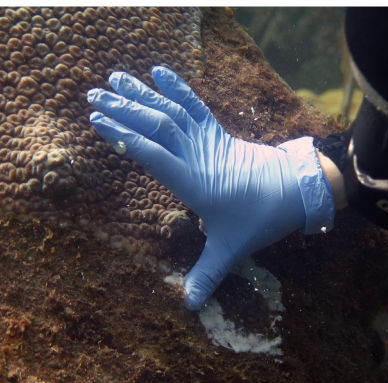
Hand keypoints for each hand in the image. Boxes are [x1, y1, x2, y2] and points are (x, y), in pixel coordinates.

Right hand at [88, 67, 334, 309]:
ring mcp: (207, 140)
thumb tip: (188, 307)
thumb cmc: (260, 218)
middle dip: (123, 109)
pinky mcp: (218, 132)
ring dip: (142, 93)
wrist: (295, 190)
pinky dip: (177, 87)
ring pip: (170, 111)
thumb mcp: (232, 249)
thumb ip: (208, 275)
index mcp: (193, 181)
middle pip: (155, 125)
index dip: (123, 136)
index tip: (97, 121)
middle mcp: (196, 155)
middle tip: (92, 93)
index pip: (150, 153)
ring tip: (115, 76)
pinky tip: (159, 71)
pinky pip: (195, 105)